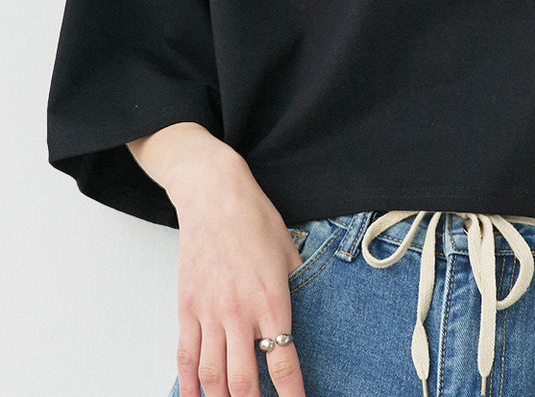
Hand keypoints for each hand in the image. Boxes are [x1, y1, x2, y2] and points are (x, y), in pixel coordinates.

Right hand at [129, 125, 306, 396]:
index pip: (283, 361)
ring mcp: (209, 312)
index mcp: (271, 299)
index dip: (290, 393)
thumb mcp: (290, 251)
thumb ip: (299, 286)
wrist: (214, 195)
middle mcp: (239, 311)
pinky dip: (189, 385)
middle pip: (243, 380)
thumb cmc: (255, 218)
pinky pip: (185, 357)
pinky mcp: (186, 308)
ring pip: (212, 376)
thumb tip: (311, 310)